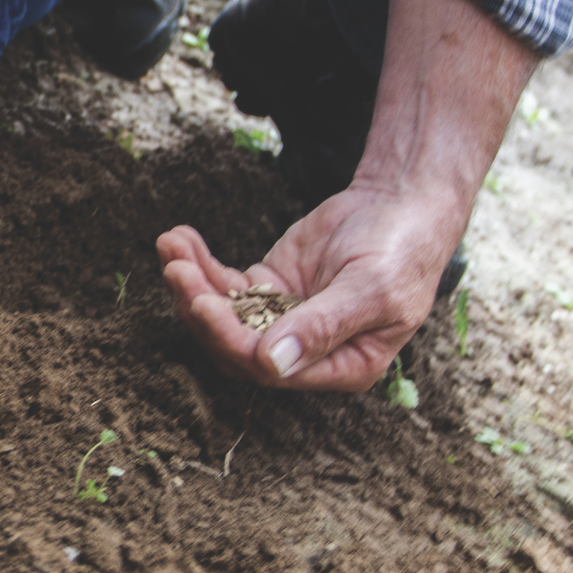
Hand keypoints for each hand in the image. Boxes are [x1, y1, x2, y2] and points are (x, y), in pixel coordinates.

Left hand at [156, 180, 464, 391]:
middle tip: (176, 270)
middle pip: (235, 344)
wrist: (402, 204)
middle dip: (200, 308)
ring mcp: (281, 319)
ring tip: (170, 246)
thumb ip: (323, 326)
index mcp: (341, 366)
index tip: (203, 303)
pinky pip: (224, 284)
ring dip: (191, 284)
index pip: (270, 368)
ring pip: (223, 314)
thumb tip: (273, 364)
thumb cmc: (401, 251)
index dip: (231, 339)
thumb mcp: (372, 289)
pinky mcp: (267, 287)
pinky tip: (179, 238)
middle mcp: (305, 352)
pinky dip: (199, 263)